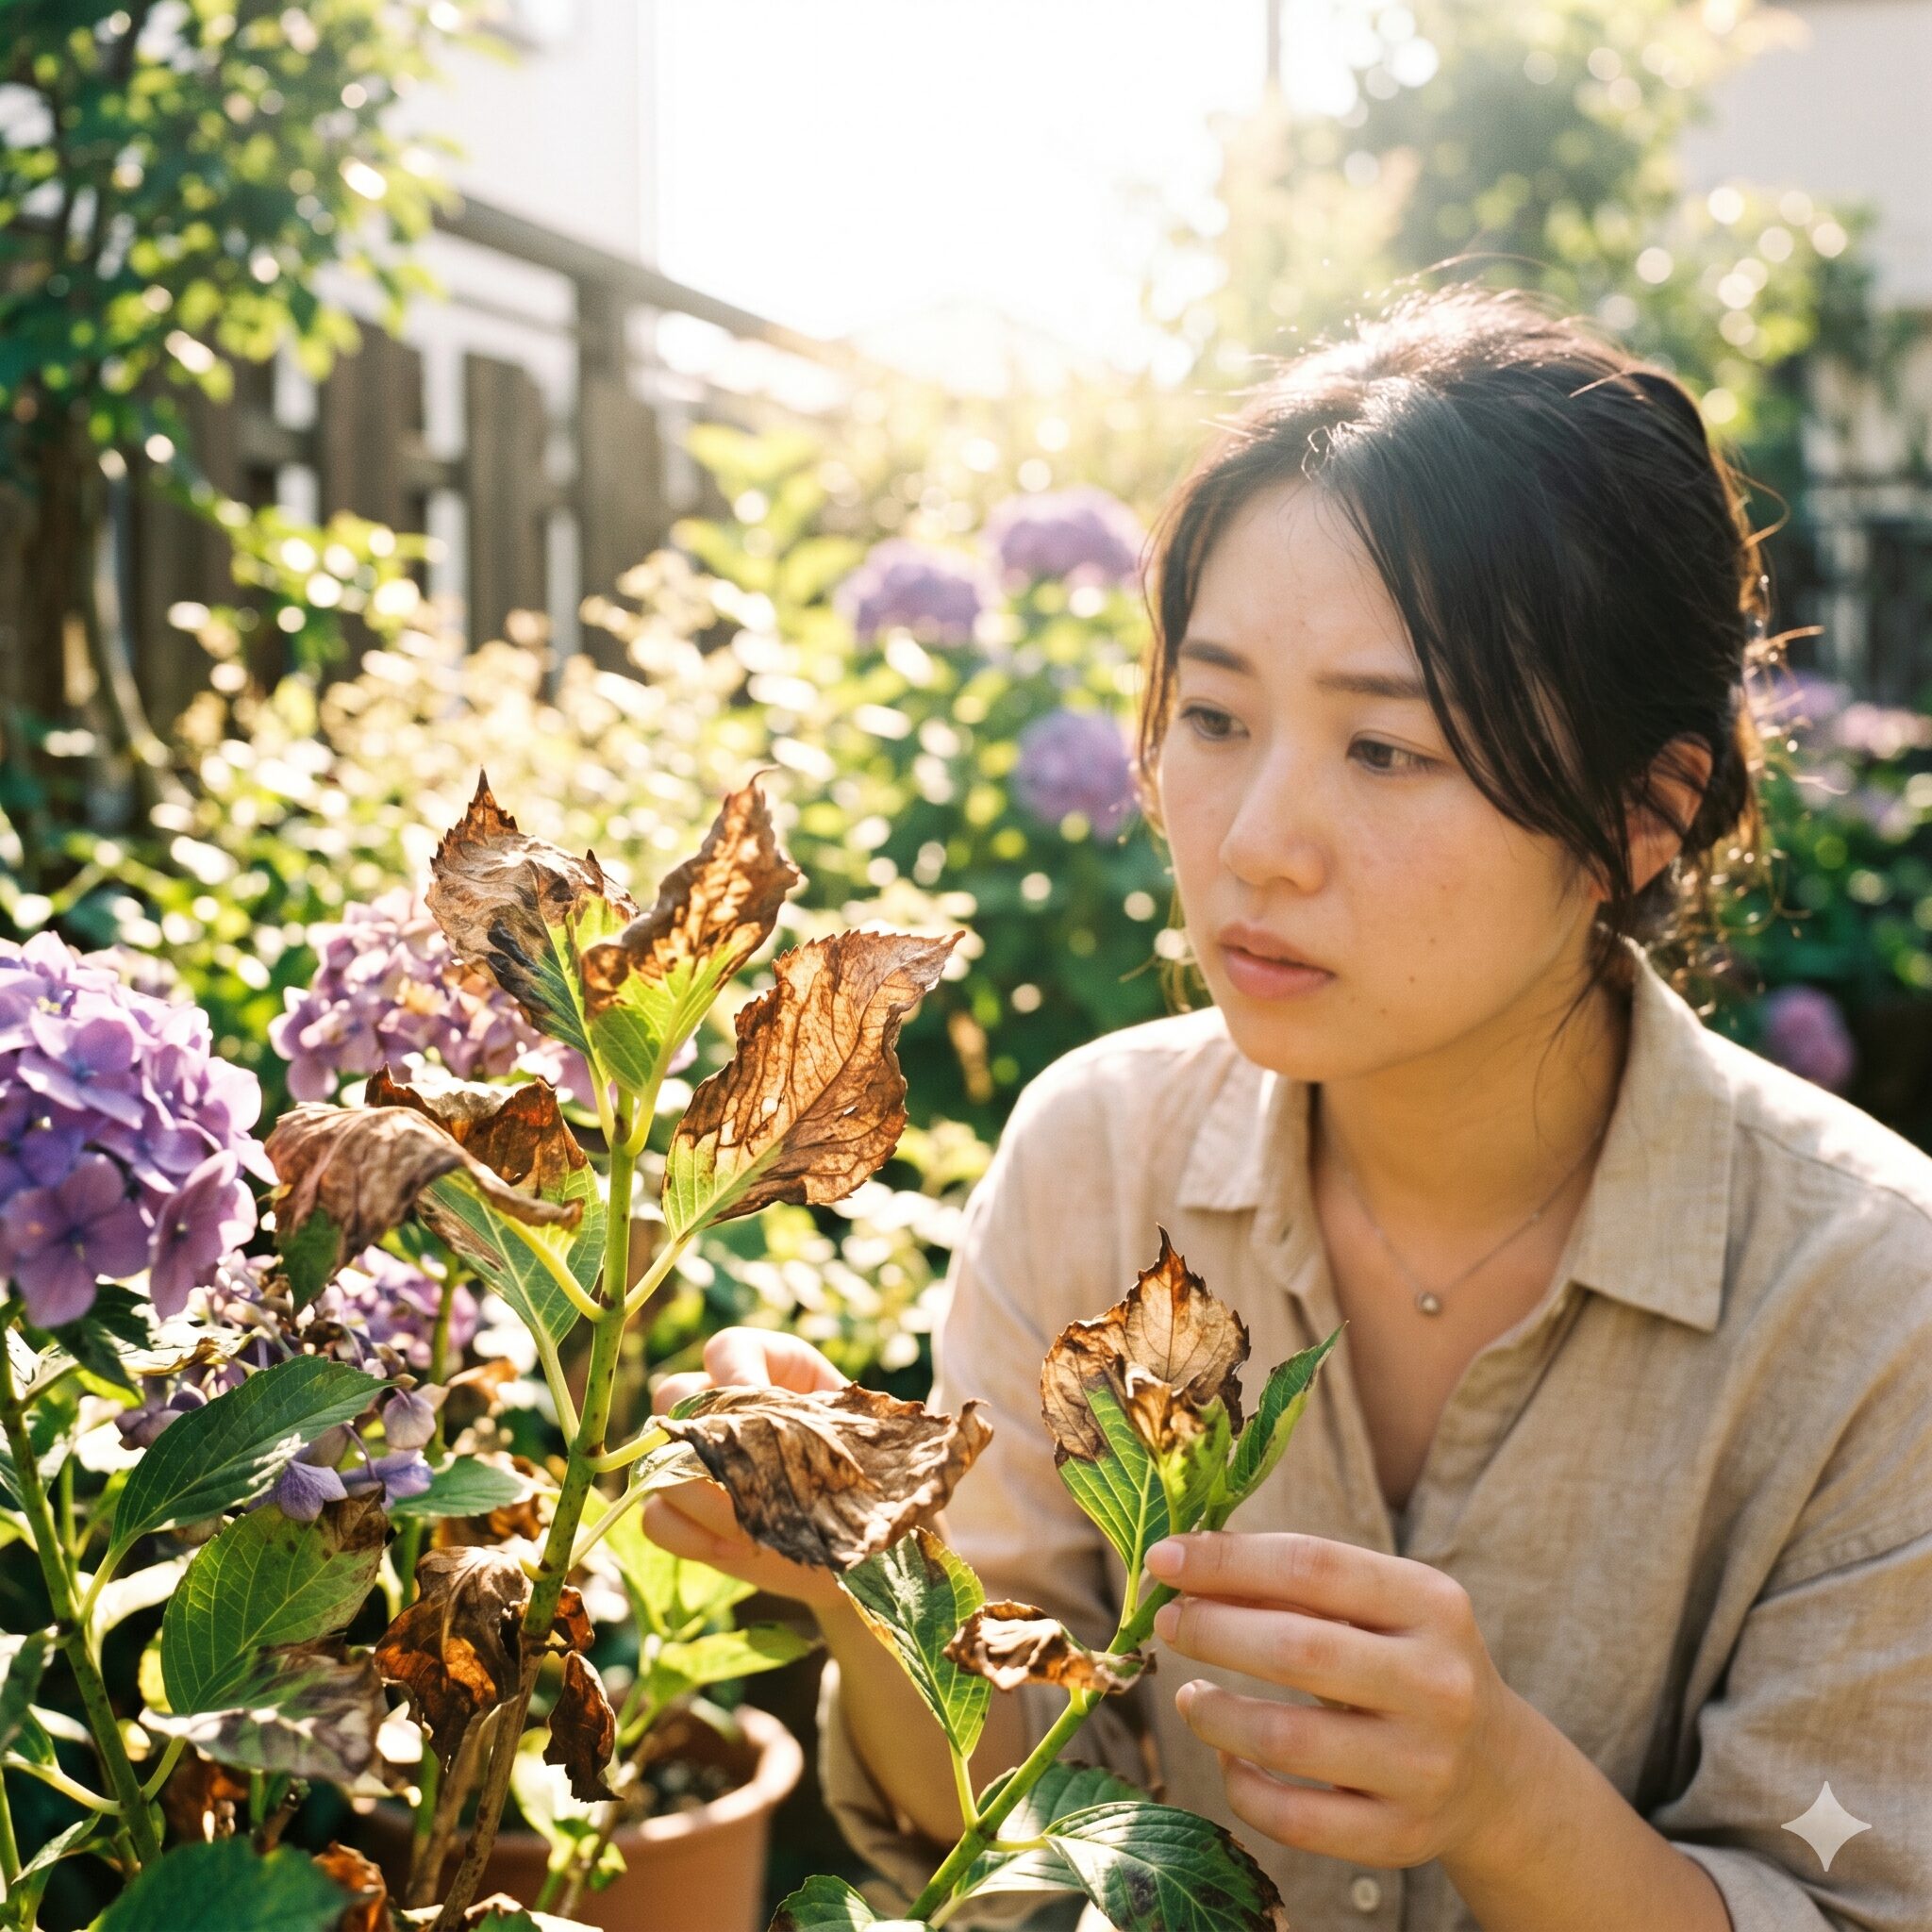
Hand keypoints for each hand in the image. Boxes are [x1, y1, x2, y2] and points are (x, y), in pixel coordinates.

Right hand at [645, 1327, 848, 1609]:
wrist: (866, 1535)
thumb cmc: (873, 1472)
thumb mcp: (864, 1437)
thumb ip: (834, 1422)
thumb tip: (809, 1428)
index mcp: (770, 1368)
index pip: (728, 1349)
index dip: (735, 1373)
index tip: (764, 1410)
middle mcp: (722, 1407)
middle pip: (672, 1396)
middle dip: (705, 1440)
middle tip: (748, 1476)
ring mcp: (697, 1461)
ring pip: (655, 1459)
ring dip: (702, 1497)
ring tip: (755, 1526)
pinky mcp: (689, 1515)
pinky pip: (655, 1517)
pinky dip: (691, 1534)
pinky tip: (739, 1546)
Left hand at [1146, 1531, 1539, 1872]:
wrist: (1496, 1771)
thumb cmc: (1403, 1661)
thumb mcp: (1378, 1606)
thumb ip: (1295, 1581)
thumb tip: (1186, 1559)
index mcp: (1431, 1603)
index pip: (1312, 1565)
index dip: (1226, 1559)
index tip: (1164, 1556)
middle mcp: (1437, 1683)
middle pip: (1296, 1649)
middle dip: (1211, 1630)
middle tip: (1168, 1622)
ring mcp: (1423, 1767)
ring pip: (1284, 1739)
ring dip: (1213, 1713)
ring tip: (1188, 1695)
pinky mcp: (1401, 1836)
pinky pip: (1293, 1819)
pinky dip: (1240, 1787)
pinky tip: (1228, 1757)